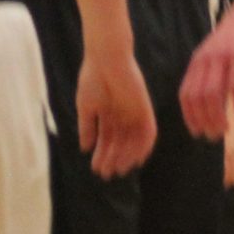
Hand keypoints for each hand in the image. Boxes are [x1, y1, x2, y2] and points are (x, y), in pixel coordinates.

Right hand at [77, 50, 155, 178]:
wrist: (105, 59)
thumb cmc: (93, 79)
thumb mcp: (86, 107)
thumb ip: (87, 127)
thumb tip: (85, 149)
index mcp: (108, 113)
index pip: (107, 139)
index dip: (102, 154)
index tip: (96, 169)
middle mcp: (123, 114)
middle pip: (121, 142)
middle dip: (113, 158)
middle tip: (106, 174)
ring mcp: (134, 112)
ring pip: (133, 140)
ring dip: (127, 156)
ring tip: (117, 169)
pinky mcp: (145, 108)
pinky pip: (149, 131)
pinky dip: (144, 146)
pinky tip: (136, 159)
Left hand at [181, 0, 233, 138]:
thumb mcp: (221, 48)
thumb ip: (215, 68)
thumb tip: (215, 95)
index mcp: (199, 58)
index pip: (186, 93)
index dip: (189, 115)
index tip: (197, 131)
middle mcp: (207, 58)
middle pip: (197, 98)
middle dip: (203, 121)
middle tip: (213, 137)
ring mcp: (224, 56)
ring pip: (213, 95)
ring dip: (218, 117)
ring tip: (226, 130)